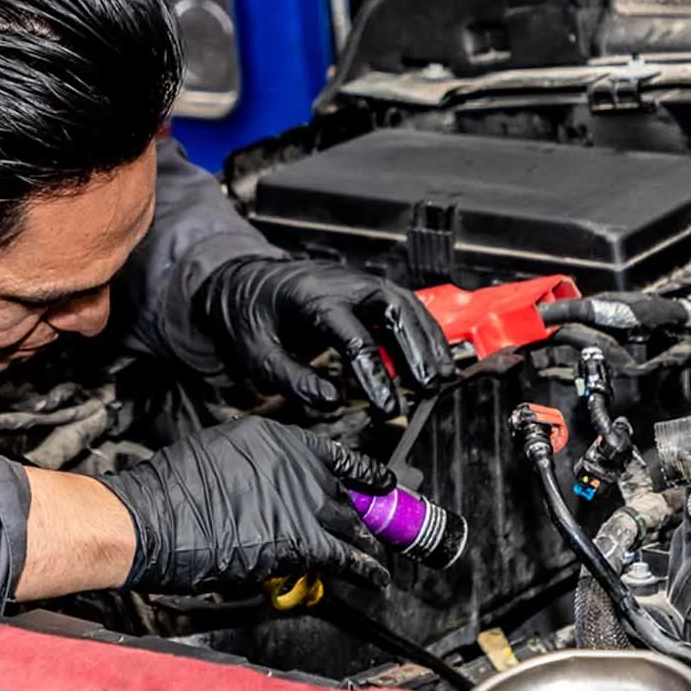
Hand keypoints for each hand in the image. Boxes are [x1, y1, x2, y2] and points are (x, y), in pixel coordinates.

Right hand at [100, 417, 396, 593]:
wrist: (157, 519)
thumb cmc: (171, 489)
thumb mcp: (217, 452)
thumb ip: (254, 465)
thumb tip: (267, 483)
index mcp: (276, 439)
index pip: (334, 455)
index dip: (362, 472)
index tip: (380, 481)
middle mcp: (297, 467)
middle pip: (343, 493)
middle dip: (361, 514)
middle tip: (373, 526)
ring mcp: (303, 502)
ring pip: (351, 525)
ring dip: (366, 543)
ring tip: (377, 555)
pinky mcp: (302, 542)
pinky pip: (346, 558)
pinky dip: (366, 571)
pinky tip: (376, 579)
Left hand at [193, 257, 450, 409]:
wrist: (247, 281)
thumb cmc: (251, 317)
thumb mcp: (257, 354)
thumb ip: (292, 379)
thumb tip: (331, 403)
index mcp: (314, 299)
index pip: (354, 339)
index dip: (375, 376)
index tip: (387, 408)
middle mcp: (344, 285)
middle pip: (392, 311)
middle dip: (416, 350)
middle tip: (429, 388)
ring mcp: (360, 283)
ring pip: (406, 306)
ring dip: (428, 341)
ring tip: (444, 379)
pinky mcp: (369, 290)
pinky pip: (406, 307)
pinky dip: (425, 332)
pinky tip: (436, 359)